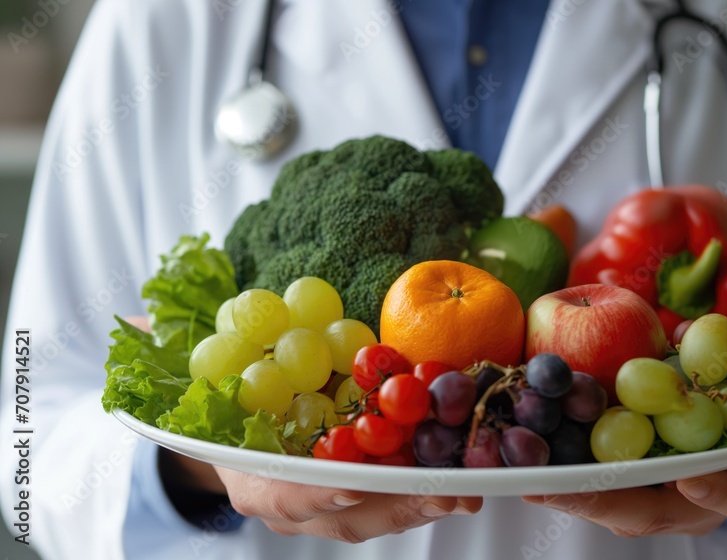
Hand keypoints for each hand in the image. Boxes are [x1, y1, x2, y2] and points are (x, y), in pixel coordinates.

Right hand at [124, 316, 481, 541]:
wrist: (231, 427)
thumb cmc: (216, 400)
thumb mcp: (192, 373)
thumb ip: (171, 351)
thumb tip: (132, 318)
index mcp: (248, 475)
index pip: (279, 493)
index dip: (311, 492)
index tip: (348, 484)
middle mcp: (290, 499)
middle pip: (345, 514)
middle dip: (395, 505)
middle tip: (442, 489)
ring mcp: (327, 503)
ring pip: (378, 513)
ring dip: (424, 500)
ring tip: (469, 482)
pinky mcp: (359, 493)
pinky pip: (394, 498)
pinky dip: (428, 486)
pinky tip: (465, 467)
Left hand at [522, 319, 726, 536]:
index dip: (718, 489)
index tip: (695, 482)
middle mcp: (689, 499)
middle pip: (647, 508)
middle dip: (606, 498)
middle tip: (566, 480)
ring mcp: (649, 499)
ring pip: (604, 502)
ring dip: (564, 488)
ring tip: (522, 467)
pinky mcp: (614, 485)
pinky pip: (580, 483)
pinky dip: (551, 472)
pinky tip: (512, 453)